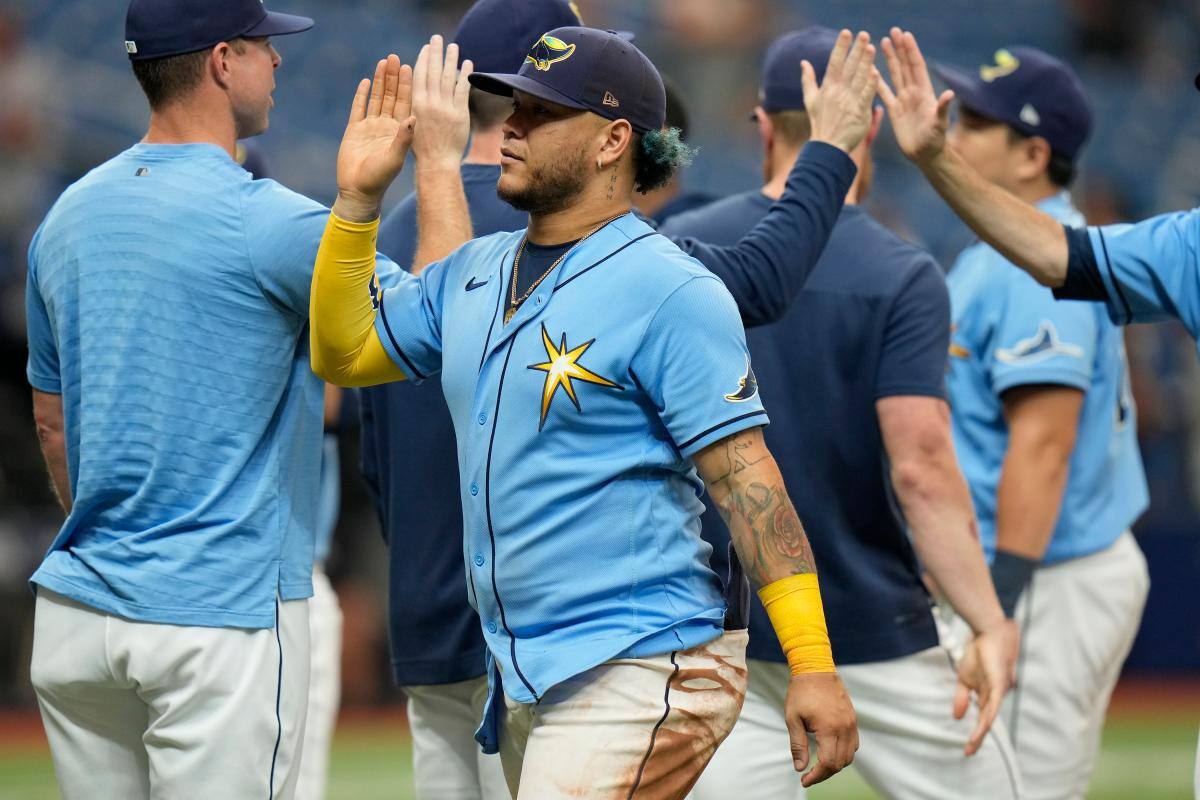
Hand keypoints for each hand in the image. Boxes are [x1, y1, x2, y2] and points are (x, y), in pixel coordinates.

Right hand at [334, 54, 415, 221]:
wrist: (358, 191)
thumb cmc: (380, 178)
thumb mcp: (395, 157)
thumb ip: (404, 137)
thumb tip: (414, 117)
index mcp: (399, 132)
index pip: (405, 103)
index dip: (407, 85)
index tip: (410, 67)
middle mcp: (386, 126)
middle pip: (391, 96)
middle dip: (394, 77)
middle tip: (396, 57)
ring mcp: (370, 127)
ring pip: (376, 99)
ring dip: (380, 81)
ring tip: (383, 62)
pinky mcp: (354, 130)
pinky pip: (359, 108)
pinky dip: (362, 95)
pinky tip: (367, 81)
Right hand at [411, 35, 473, 171]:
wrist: (437, 162)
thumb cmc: (422, 146)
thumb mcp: (411, 122)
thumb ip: (417, 103)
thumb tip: (421, 87)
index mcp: (416, 103)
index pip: (419, 75)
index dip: (423, 59)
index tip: (426, 48)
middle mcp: (430, 102)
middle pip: (434, 71)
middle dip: (436, 52)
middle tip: (437, 38)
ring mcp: (446, 107)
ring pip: (449, 77)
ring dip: (451, 59)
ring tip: (453, 46)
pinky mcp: (460, 113)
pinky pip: (463, 89)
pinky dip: (465, 75)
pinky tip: (468, 63)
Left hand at [784, 672, 858, 787]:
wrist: (815, 668)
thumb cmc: (801, 692)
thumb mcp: (793, 718)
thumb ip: (797, 745)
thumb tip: (800, 768)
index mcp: (829, 729)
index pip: (828, 763)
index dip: (817, 776)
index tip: (804, 780)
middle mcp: (845, 728)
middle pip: (841, 763)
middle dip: (825, 773)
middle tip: (809, 775)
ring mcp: (851, 723)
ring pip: (850, 755)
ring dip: (836, 764)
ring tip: (819, 765)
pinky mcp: (853, 718)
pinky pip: (854, 743)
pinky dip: (844, 753)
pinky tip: (830, 751)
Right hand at [801, 30, 878, 154]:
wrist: (828, 147)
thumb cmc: (820, 123)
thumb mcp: (810, 100)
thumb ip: (808, 80)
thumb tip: (804, 62)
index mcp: (827, 87)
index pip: (834, 62)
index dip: (841, 47)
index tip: (846, 32)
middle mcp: (838, 93)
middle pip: (849, 66)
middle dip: (856, 50)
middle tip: (864, 34)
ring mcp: (849, 102)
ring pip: (859, 78)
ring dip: (866, 62)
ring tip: (872, 47)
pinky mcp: (860, 112)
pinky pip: (866, 96)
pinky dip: (870, 84)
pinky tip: (876, 72)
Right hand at [878, 28, 954, 167]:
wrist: (925, 155)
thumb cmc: (935, 140)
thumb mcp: (939, 124)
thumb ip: (942, 108)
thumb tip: (949, 94)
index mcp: (923, 93)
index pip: (916, 67)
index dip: (911, 51)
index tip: (905, 35)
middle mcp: (913, 93)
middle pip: (905, 66)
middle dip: (900, 48)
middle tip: (893, 32)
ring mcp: (904, 101)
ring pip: (895, 75)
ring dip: (889, 59)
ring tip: (882, 43)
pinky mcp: (895, 111)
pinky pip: (885, 93)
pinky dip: (878, 82)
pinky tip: (870, 72)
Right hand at [954, 617, 1018, 754]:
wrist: (987, 633)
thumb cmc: (979, 653)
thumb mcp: (964, 678)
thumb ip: (962, 697)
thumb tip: (957, 716)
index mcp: (986, 694)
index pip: (982, 718)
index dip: (975, 733)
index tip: (966, 748)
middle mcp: (995, 696)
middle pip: (987, 721)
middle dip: (978, 738)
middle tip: (968, 752)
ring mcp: (997, 691)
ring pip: (989, 717)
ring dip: (981, 732)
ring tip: (972, 745)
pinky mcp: (998, 685)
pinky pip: (993, 705)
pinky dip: (987, 717)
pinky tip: (981, 727)